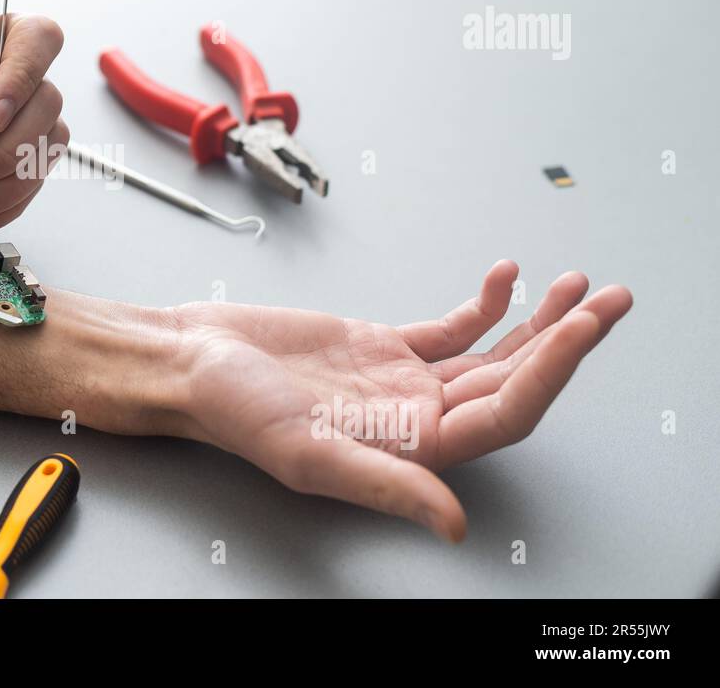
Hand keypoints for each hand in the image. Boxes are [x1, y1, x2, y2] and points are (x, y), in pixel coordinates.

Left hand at [0, 16, 68, 234]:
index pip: (34, 38)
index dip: (25, 74)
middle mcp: (3, 81)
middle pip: (48, 100)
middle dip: (9, 146)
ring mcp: (12, 123)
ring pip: (49, 145)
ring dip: (7, 182)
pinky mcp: (12, 163)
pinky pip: (33, 183)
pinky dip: (6, 206)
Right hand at [169, 261, 631, 540]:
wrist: (191, 361)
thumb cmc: (232, 412)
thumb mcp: (306, 453)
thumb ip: (386, 484)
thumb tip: (454, 524)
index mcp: (408, 448)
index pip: (502, 413)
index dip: (548, 374)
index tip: (579, 329)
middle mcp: (416, 417)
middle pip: (512, 381)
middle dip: (565, 341)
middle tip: (609, 301)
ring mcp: (402, 380)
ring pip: (491, 353)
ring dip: (537, 321)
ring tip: (578, 287)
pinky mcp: (382, 345)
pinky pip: (450, 328)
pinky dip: (484, 304)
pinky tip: (506, 278)